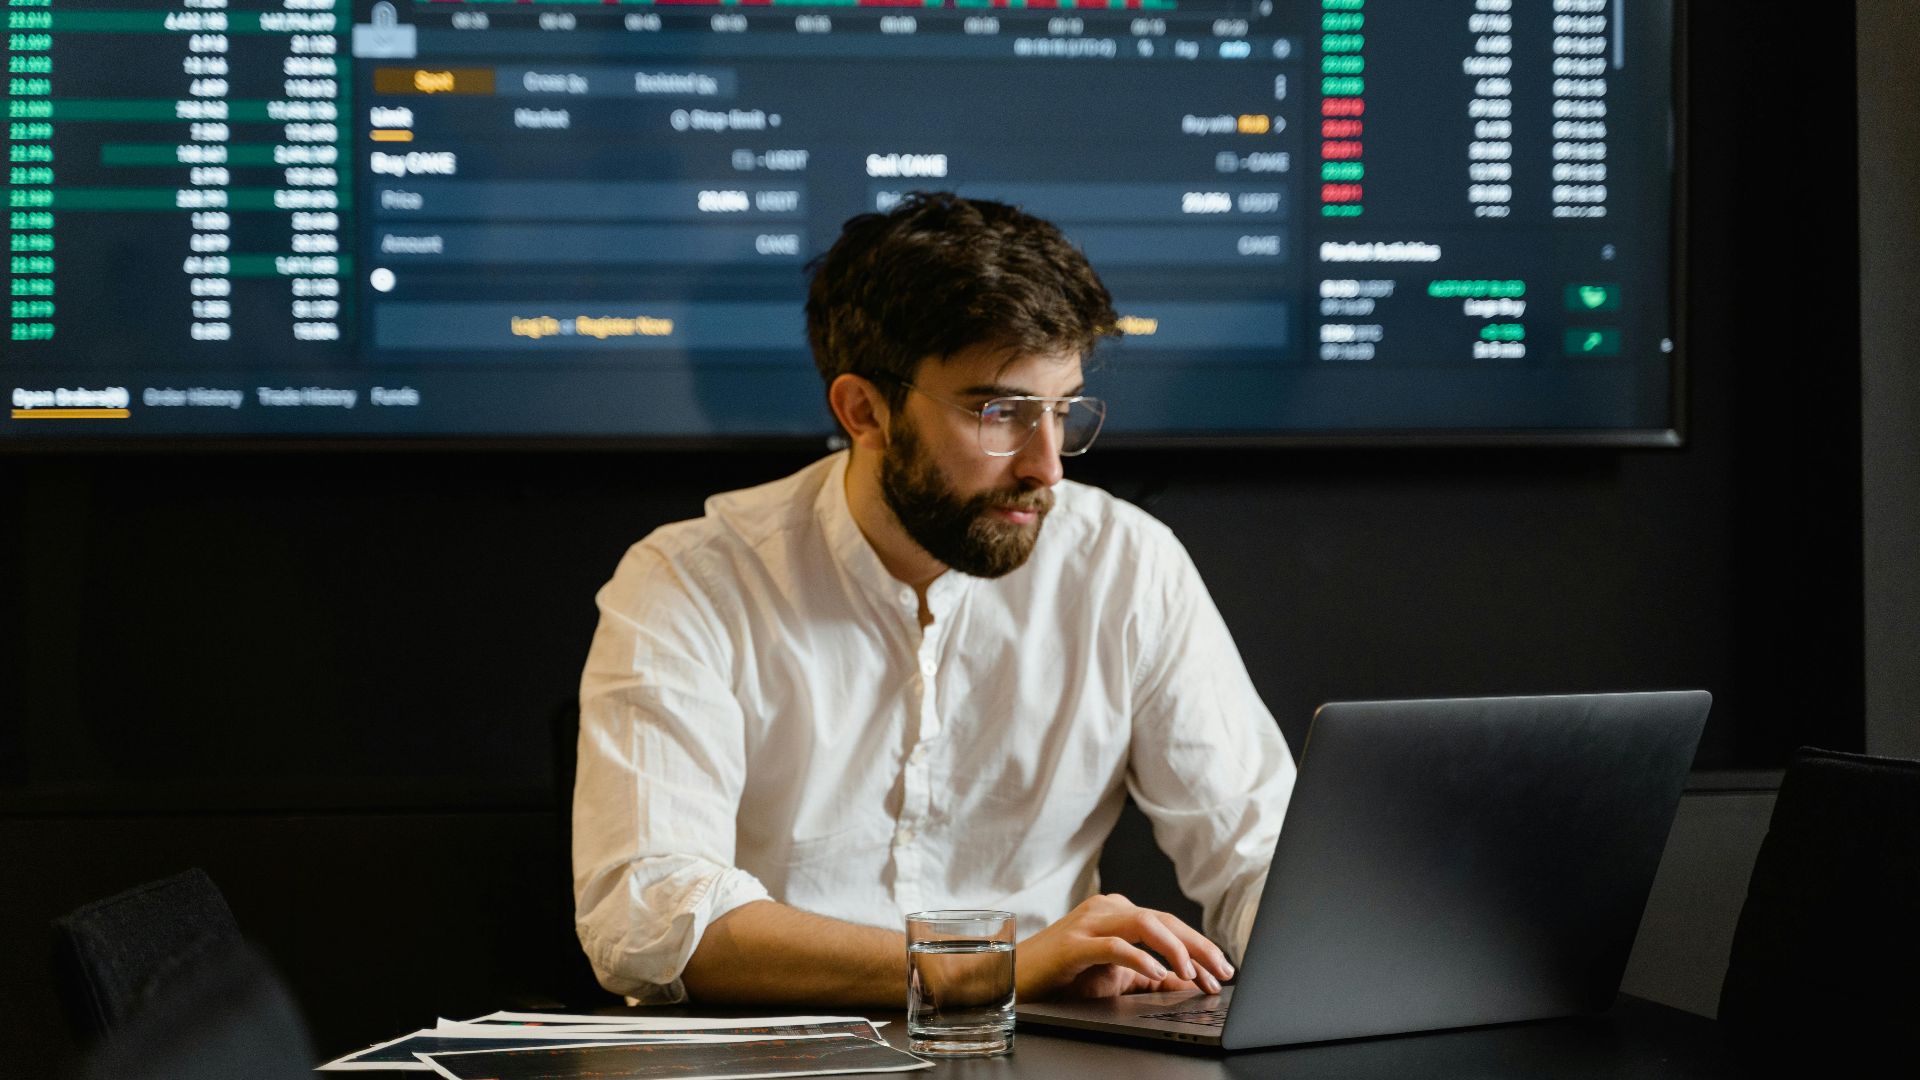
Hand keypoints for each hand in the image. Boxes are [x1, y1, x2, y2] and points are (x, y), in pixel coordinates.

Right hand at [1016, 893, 1233, 1000]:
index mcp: (1118, 913)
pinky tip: (1157, 973)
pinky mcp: (1073, 944)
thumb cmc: (1063, 976)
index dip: (1200, 947)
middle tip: (1223, 972)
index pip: (1169, 925)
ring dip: (1175, 948)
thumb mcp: (1115, 977)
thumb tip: (1190, 984)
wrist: (1014, 977)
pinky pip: (1113, 945)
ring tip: (1193, 974)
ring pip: (1144, 923)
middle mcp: (1106, 910)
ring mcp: (1089, 923)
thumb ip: (1149, 975)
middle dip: (1199, 947)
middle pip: (1164, 920)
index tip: (1222, 972)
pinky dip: (1140, 958)